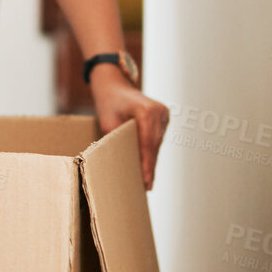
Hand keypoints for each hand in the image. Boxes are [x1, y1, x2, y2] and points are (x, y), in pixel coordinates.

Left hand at [89, 66, 170, 189]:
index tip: (146, 182)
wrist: (114, 84)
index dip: (147, 164)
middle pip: (154, 145)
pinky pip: (157, 138)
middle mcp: (159, 110)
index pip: (147, 143)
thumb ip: (117, 141)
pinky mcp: (163, 116)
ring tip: (147, 182)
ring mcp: (163, 112)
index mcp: (146, 110)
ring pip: (157, 143)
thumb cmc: (108, 103)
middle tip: (147, 187)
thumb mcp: (108, 123)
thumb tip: (123, 164)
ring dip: (152, 160)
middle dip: (150, 166)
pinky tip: (149, 167)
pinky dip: (152, 151)